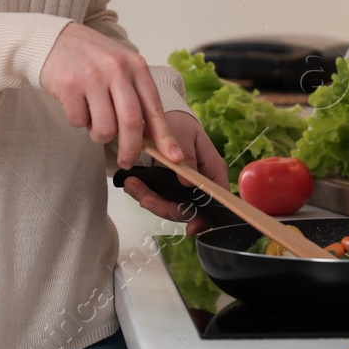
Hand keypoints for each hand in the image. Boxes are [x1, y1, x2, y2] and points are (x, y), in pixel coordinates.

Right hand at [39, 23, 183, 169]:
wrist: (54, 39)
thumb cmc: (92, 59)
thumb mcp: (121, 67)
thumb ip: (136, 96)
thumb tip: (151, 137)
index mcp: (136, 66)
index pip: (154, 107)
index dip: (165, 136)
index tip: (175, 158)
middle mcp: (117, 69)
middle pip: (131, 122)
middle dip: (131, 149)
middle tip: (126, 161)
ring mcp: (92, 76)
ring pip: (104, 128)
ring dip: (99, 134)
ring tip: (92, 118)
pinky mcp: (69, 85)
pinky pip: (79, 122)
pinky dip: (78, 121)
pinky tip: (75, 104)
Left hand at [122, 110, 229, 236]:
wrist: (166, 121)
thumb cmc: (182, 126)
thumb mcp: (184, 135)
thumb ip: (187, 156)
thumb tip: (187, 182)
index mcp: (213, 172)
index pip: (217, 201)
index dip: (205, 217)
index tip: (190, 226)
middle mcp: (201, 185)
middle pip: (190, 209)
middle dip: (166, 207)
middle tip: (144, 198)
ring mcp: (184, 189)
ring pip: (172, 207)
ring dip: (152, 201)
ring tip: (132, 186)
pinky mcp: (169, 189)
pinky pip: (160, 198)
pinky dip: (146, 194)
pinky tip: (133, 186)